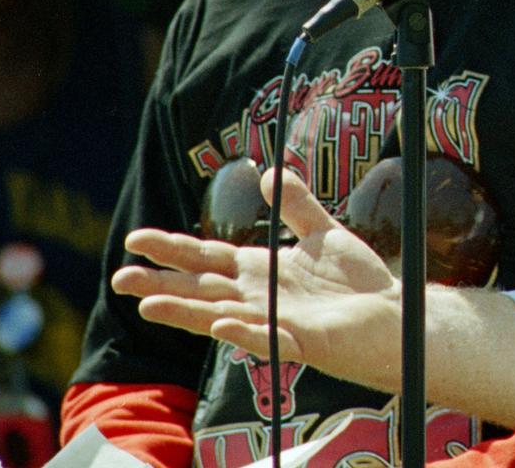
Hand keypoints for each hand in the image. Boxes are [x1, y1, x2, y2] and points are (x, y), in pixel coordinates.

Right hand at [113, 168, 401, 382]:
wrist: (395, 315)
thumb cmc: (360, 282)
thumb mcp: (325, 232)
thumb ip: (297, 204)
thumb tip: (270, 173)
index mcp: (260, 272)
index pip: (207, 258)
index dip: (172, 249)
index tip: (135, 239)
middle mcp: (259, 298)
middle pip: (201, 288)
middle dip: (161, 282)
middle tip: (119, 278)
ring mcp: (276, 322)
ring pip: (221, 316)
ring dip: (186, 310)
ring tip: (149, 305)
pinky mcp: (301, 342)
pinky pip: (267, 338)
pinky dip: (243, 332)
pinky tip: (220, 323)